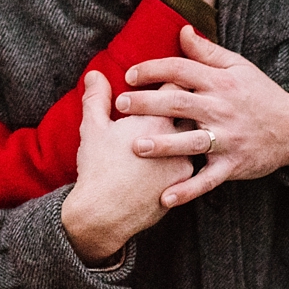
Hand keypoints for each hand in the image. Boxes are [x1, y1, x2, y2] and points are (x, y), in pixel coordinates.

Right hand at [61, 72, 195, 263]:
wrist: (105, 214)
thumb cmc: (98, 167)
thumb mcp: (92, 127)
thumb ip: (96, 97)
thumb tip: (94, 74)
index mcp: (155, 119)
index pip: (175, 86)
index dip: (172, 77)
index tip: (170, 75)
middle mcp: (176, 138)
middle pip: (193, 110)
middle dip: (188, 102)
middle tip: (183, 97)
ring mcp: (185, 162)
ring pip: (196, 137)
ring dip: (189, 131)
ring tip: (183, 126)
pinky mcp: (185, 184)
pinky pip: (191, 163)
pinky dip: (184, 156)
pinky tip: (177, 155)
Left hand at [115, 27, 288, 207]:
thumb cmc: (260, 94)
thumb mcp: (238, 66)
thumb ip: (207, 52)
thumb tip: (182, 30)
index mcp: (220, 83)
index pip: (181, 71)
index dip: (154, 70)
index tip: (130, 75)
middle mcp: (221, 109)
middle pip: (179, 104)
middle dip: (147, 104)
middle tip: (121, 105)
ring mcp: (227, 139)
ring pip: (191, 142)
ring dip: (163, 145)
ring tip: (136, 146)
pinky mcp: (233, 165)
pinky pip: (207, 180)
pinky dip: (187, 190)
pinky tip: (165, 198)